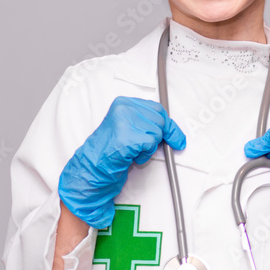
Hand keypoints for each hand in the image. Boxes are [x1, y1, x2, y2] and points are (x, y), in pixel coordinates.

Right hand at [58, 96, 185, 228]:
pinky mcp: (127, 137)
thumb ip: (146, 123)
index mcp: (124, 103)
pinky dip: (145, 154)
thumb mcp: (128, 128)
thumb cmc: (110, 149)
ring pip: (156, 133)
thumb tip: (171, 129)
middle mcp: (123, 108)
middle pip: (160, 120)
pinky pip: (150, 144)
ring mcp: (124, 121)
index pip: (157, 108)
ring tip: (133, 151)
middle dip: (162, 136)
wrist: (93, 166)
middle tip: (150, 147)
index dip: (169, 124)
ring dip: (149, 147)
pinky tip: (131, 156)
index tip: (177, 137)